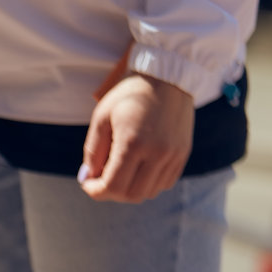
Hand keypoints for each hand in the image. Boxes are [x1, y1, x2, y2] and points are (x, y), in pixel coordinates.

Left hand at [81, 74, 193, 202]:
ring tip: (119, 172)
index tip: (88, 183)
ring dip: (130, 190)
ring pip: (149, 192)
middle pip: (131, 195)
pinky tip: (138, 169)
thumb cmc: (130, 94)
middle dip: (111, 193)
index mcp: (134, 143)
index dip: (96, 191)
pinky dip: (148, 184)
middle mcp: (157, 153)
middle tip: (101, 180)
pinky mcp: (183, 154)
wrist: (168, 76)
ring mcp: (174, 155)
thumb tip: (90, 178)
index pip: (113, 186)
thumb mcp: (102, 117)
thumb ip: (93, 151)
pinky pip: (164, 183)